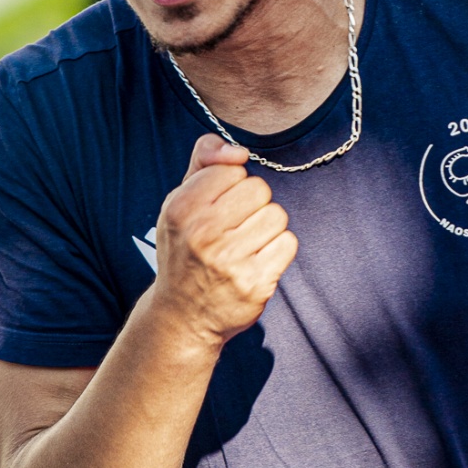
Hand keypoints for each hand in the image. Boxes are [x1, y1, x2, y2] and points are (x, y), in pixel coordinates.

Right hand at [153, 134, 297, 347]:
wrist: (182, 316)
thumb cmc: (185, 249)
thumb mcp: (179, 202)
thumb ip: (204, 161)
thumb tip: (236, 150)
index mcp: (181, 209)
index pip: (232, 171)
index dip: (231, 186)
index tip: (218, 207)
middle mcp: (203, 234)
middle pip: (259, 189)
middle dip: (252, 205)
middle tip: (234, 227)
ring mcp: (230, 261)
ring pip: (277, 215)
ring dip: (267, 228)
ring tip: (246, 244)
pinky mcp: (256, 283)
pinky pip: (288, 243)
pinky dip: (278, 250)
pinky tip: (258, 260)